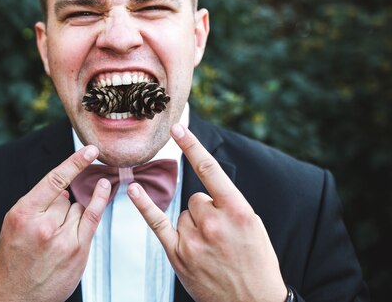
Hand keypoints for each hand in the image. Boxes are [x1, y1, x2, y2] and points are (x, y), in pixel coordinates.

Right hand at [0, 145, 110, 301]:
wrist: (16, 297)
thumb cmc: (12, 260)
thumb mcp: (13, 226)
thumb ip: (37, 205)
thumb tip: (64, 192)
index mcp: (23, 214)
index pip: (54, 181)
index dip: (74, 163)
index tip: (90, 150)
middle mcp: (43, 225)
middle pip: (65, 198)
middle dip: (60, 207)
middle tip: (46, 229)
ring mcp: (63, 239)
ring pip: (78, 208)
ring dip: (72, 216)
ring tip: (55, 238)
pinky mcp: (78, 251)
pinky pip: (93, 217)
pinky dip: (99, 201)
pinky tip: (105, 188)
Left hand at [127, 124, 286, 301]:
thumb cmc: (257, 263)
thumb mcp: (253, 226)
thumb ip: (229, 204)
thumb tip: (205, 191)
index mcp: (237, 209)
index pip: (209, 169)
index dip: (191, 146)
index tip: (176, 127)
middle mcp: (213, 221)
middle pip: (195, 199)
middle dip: (205, 213)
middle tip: (220, 237)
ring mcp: (194, 238)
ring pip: (183, 214)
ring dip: (192, 227)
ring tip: (211, 250)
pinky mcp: (178, 254)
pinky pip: (157, 223)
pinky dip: (144, 206)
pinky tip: (134, 191)